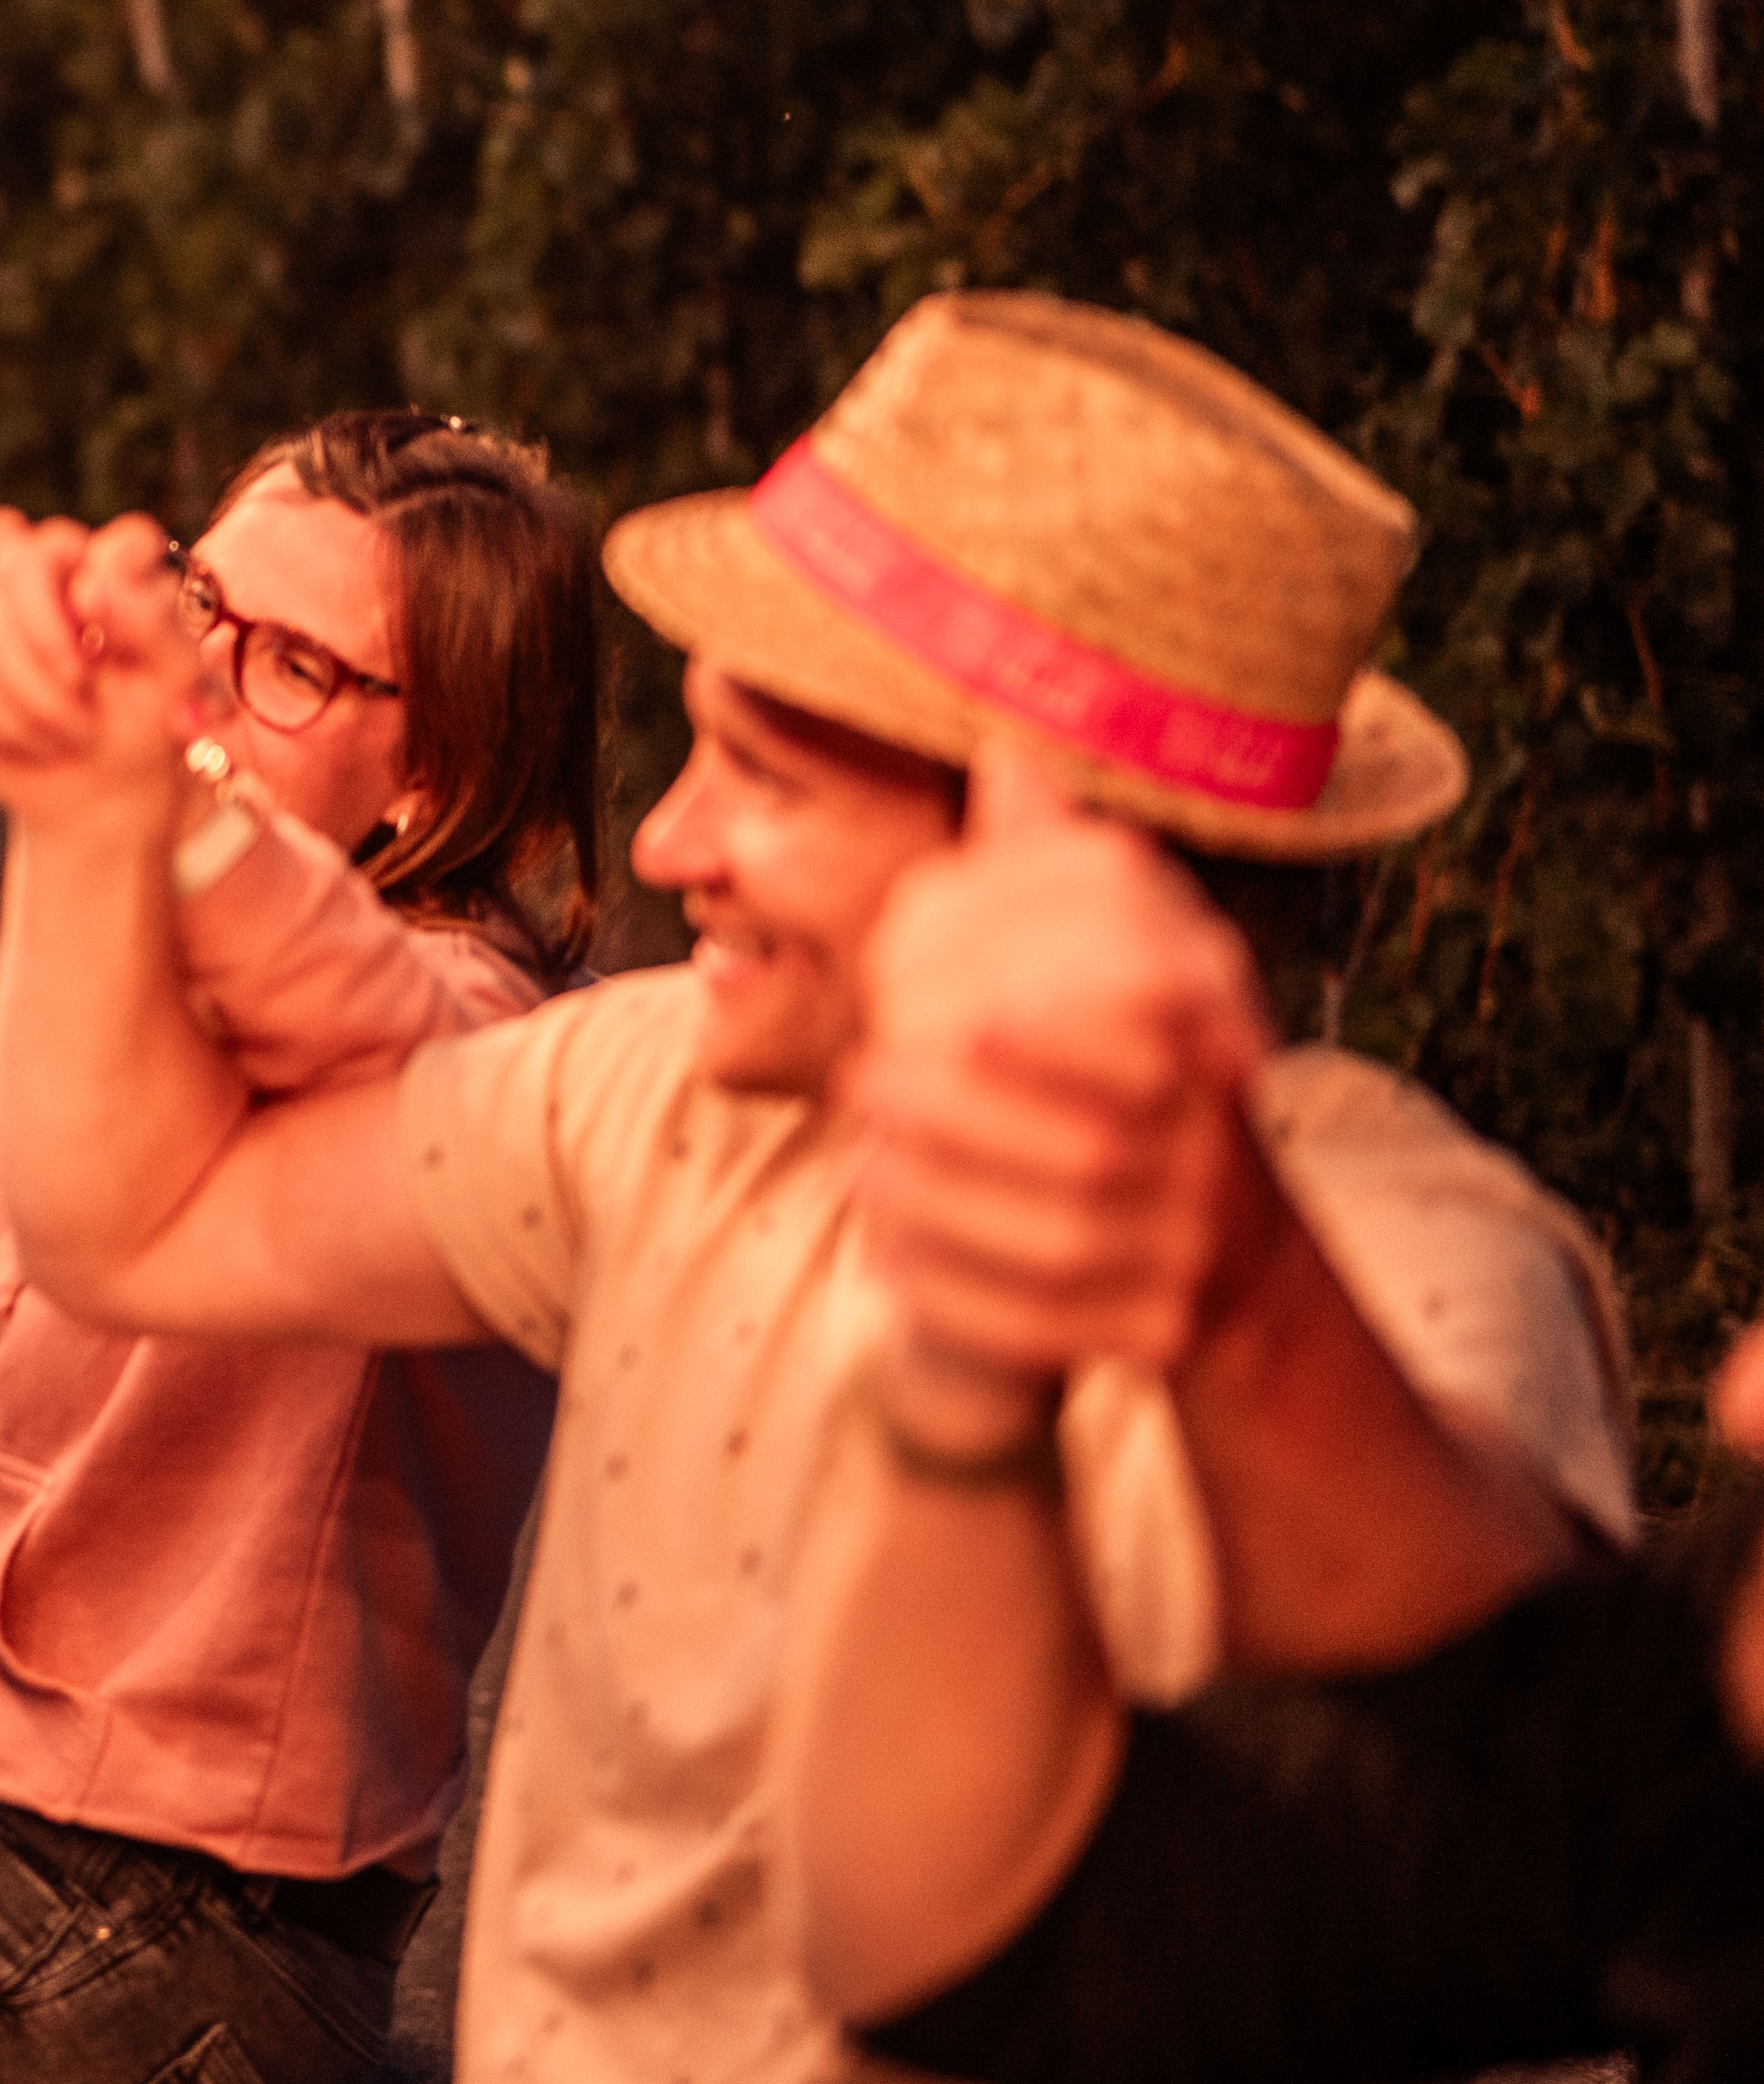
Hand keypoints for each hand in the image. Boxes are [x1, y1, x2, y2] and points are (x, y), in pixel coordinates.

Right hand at [0, 513, 191, 817]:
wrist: (107, 788)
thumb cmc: (152, 726)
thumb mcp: (176, 679)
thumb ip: (150, 621)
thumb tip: (87, 585)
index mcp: (92, 561)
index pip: (46, 546)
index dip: (48, 614)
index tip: (81, 667)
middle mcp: (31, 573)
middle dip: (33, 681)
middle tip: (78, 727)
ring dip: (0, 715)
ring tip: (47, 743)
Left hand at [851, 743, 1276, 1386]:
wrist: (1223, 1256)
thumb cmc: (1143, 1071)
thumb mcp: (1126, 959)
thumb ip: (1061, 870)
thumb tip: (1012, 747)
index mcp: (1219, 1059)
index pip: (1147, 1045)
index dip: (1049, 1033)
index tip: (944, 1013)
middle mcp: (1225, 1161)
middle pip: (1087, 1153)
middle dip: (962, 1119)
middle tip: (864, 1082)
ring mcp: (1198, 1258)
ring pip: (1055, 1240)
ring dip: (942, 1197)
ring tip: (858, 1150)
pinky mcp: (1153, 1336)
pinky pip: (1040, 1323)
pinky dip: (949, 1281)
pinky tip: (879, 1236)